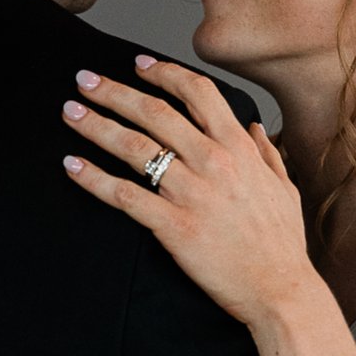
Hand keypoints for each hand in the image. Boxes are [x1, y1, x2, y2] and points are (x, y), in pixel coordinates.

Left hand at [60, 55, 318, 326]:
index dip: (164, 73)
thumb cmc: (282, 244)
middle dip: (114, 92)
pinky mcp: (173, 225)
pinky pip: (124, 195)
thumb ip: (266, 153)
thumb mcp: (285, 188)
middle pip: (154, 112)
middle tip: (84, 79)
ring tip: (70, 112)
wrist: (280, 291)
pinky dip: (93, 178)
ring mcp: (191, 193)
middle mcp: (213, 162)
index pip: (197, 93)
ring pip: (133, 147)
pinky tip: (72, 166)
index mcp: (239, 148)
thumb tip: (253, 126)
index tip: (138, 64)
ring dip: (96, 125)